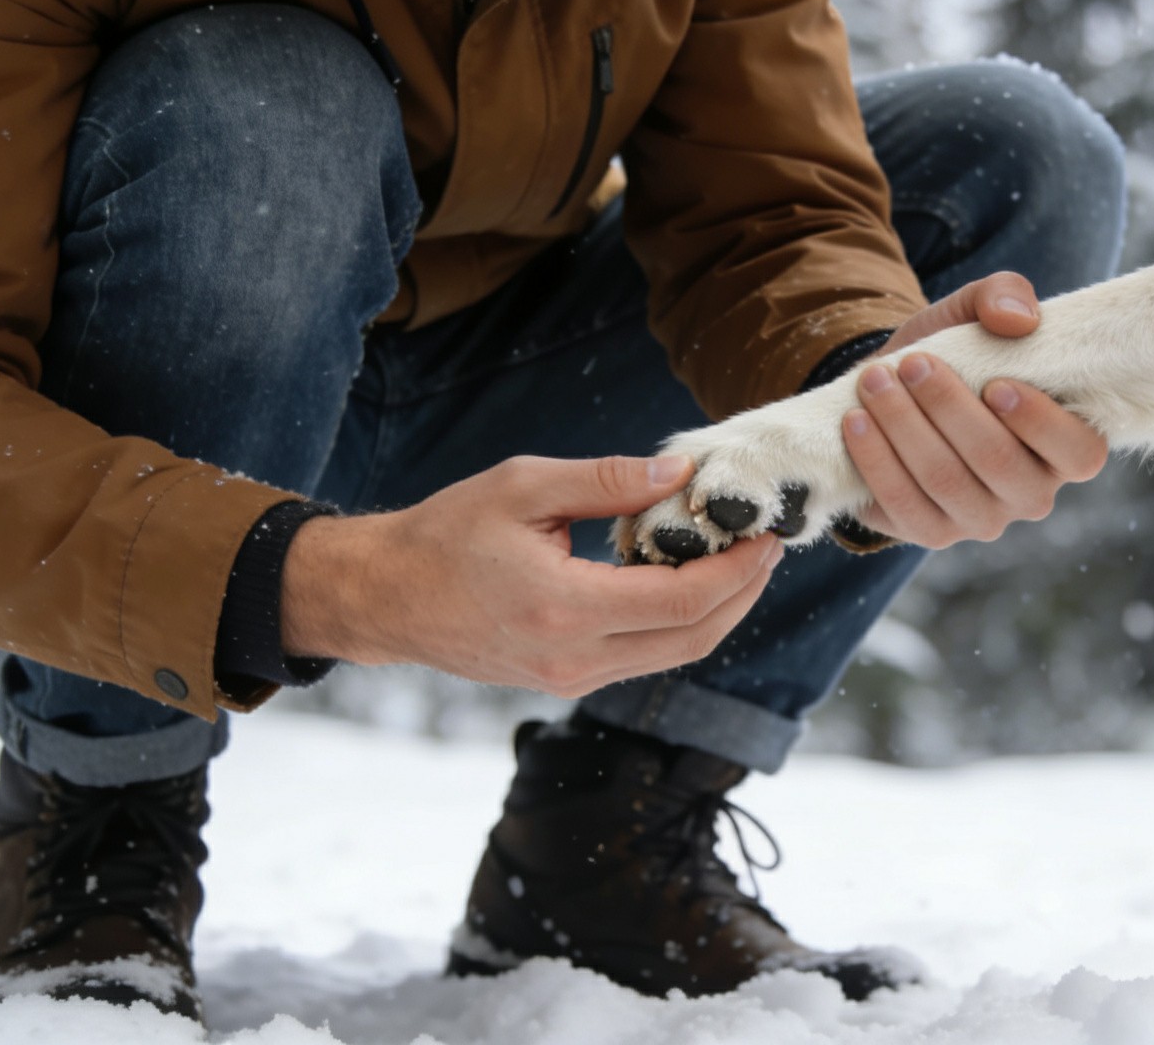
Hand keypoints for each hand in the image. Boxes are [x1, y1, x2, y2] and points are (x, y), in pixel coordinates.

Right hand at [279, 456, 782, 697]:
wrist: (385, 598)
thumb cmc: (446, 534)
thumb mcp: (524, 486)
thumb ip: (607, 480)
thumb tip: (679, 473)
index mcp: (566, 608)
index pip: (684, 601)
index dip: (738, 571)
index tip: (766, 534)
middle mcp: (575, 657)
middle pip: (695, 638)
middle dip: (744, 593)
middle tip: (767, 546)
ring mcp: (571, 677)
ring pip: (674, 655)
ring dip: (719, 612)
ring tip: (740, 562)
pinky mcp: (565, 680)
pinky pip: (644, 657)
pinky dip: (681, 624)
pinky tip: (689, 582)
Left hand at [844, 272, 1107, 547]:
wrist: (895, 388)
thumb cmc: (954, 355)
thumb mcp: (974, 312)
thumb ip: (1004, 296)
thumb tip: (1018, 319)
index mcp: (1065, 446)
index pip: (1078, 453)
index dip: (1040, 423)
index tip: (995, 383)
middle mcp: (1032, 493)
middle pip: (998, 462)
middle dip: (950, 409)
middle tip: (913, 365)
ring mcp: (981, 519)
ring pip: (946, 481)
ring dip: (905, 428)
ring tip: (875, 382)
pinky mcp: (930, 531)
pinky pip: (904, 504)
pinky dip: (877, 460)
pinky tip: (858, 421)